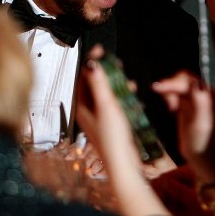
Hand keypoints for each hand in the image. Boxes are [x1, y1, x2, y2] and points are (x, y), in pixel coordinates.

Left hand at [75, 56, 141, 172]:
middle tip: (115, 62)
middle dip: (105, 72)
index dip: (92, 62)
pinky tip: (132, 97)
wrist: (123, 165)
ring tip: (126, 79)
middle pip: (94, 85)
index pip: (83, 78)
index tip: (100, 50)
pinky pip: (114, 105)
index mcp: (82, 107)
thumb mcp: (106, 106)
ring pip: (105, 95)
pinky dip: (122, 98)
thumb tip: (92, 63)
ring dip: (115, 85)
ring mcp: (99, 119)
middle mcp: (88, 112)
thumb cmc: (112, 139)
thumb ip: (99, 84)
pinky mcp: (111, 126)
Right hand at [152, 71, 214, 161]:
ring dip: (170, 93)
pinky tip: (171, 110)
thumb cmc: (201, 142)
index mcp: (210, 94)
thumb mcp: (200, 122)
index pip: (189, 80)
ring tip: (171, 109)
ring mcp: (196, 98)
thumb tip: (193, 82)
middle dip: (171, 87)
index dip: (172, 83)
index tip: (155, 88)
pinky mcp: (188, 104)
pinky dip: (170, 97)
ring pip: (177, 85)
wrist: (202, 157)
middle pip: (183, 79)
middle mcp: (205, 93)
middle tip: (168, 105)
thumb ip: (198, 100)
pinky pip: (176, 93)